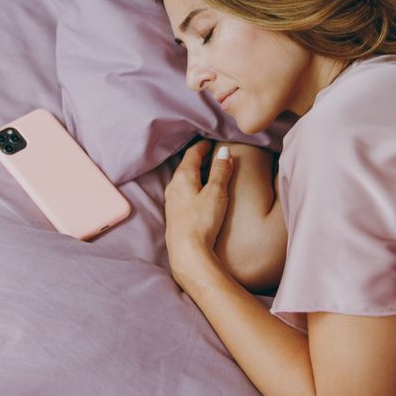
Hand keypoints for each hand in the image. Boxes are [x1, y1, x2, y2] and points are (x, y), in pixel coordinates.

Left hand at [164, 139, 233, 276]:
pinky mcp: (175, 215)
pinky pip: (184, 193)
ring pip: (185, 180)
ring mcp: (172, 202)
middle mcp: (173, 187)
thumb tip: (224, 152)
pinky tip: (203, 195)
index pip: (192, 154)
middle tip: (215, 156)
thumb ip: (221, 170)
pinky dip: (194, 187)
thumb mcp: (216, 192)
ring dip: (198, 174)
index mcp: (183, 176)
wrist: (187, 253)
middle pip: (187, 166)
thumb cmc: (202, 221)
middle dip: (201, 160)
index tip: (212, 142)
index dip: (203, 146)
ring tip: (212, 174)